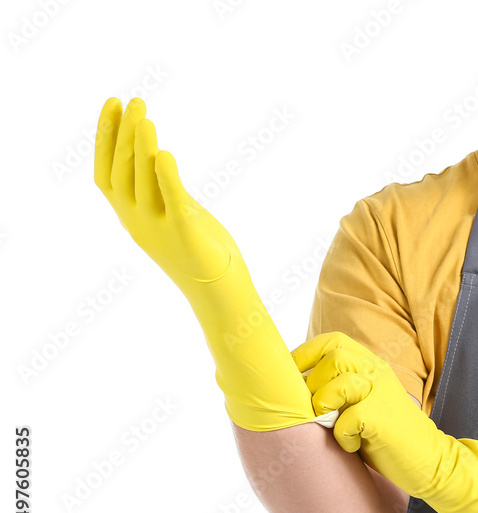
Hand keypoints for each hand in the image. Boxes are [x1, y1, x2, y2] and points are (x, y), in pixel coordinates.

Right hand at [95, 96, 243, 292]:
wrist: (219, 292)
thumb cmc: (198, 250)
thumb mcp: (169, 214)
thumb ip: (158, 188)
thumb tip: (154, 155)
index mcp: (129, 216)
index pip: (106, 171)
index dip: (105, 137)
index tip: (112, 103)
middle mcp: (137, 222)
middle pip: (123, 172)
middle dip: (125, 134)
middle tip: (134, 101)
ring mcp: (159, 230)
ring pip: (143, 184)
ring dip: (142, 148)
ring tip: (146, 118)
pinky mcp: (186, 236)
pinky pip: (173, 204)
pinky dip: (167, 179)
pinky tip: (166, 154)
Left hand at [291, 332, 477, 512]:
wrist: (431, 462)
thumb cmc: (389, 438)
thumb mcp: (364, 404)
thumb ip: (339, 390)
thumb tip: (295, 390)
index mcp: (373, 366)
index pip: (333, 342)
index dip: (305, 354)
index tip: (287, 374)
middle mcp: (378, 374)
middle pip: (333, 358)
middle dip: (312, 383)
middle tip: (314, 409)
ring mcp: (381, 393)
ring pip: (337, 384)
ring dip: (323, 407)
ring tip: (329, 424)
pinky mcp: (381, 418)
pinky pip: (345, 421)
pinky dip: (342, 437)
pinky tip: (354, 446)